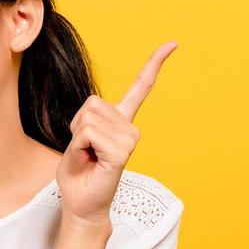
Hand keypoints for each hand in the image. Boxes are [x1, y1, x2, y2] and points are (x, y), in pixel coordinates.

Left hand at [56, 41, 175, 230]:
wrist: (80, 204)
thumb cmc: (79, 174)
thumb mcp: (76, 140)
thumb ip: (86, 122)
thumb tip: (93, 115)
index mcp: (121, 122)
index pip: (140, 89)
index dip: (153, 64)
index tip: (172, 44)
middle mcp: (130, 128)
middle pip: (91, 105)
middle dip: (76, 126)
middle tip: (84, 150)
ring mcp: (129, 140)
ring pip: (87, 119)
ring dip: (78, 137)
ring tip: (88, 156)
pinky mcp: (122, 153)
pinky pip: (90, 133)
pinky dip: (80, 146)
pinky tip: (91, 161)